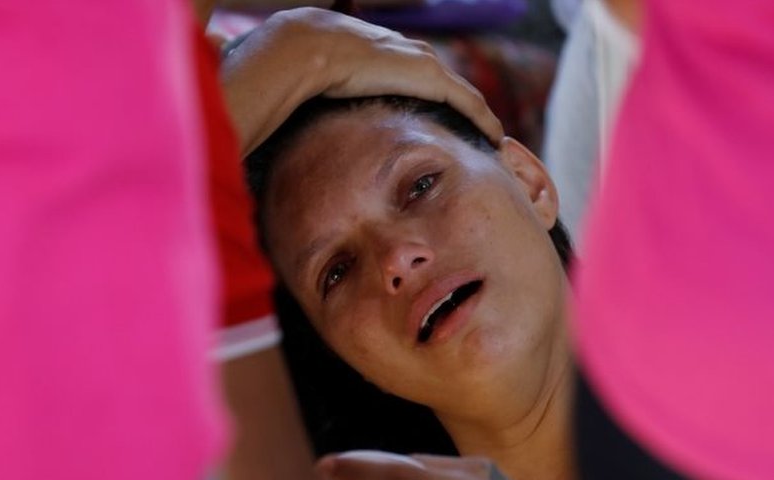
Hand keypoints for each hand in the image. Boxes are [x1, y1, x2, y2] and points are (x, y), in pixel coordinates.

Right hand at [222, 7, 502, 154]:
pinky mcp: (431, 78)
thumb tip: (277, 116)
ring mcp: (421, 63)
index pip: (416, 74)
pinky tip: (496, 137)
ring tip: (490, 136)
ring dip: (476, 113)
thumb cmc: (298, 67)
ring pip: (461, 92)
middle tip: (476, 129)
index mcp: (382, 52)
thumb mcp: (309, 81)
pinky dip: (483, 119)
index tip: (442, 116)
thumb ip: (310, 94)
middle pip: (444, 80)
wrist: (303, 49)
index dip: (432, 94)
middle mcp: (408, 53)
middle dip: (462, 103)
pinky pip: (469, 103)